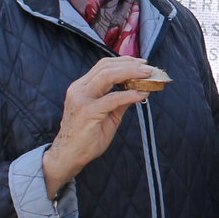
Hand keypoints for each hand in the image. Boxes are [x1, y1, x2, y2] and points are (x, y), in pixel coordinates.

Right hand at [42, 57, 153, 194]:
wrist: (69, 156)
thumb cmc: (87, 137)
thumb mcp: (107, 115)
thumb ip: (120, 101)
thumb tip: (139, 90)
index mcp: (81, 87)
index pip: (103, 66)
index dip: (123, 61)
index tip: (141, 63)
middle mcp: (79, 89)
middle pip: (106, 67)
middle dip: (130, 64)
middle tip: (149, 67)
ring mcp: (81, 99)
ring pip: (107, 76)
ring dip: (130, 73)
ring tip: (148, 75)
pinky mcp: (88, 111)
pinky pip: (112, 98)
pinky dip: (130, 94)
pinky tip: (142, 94)